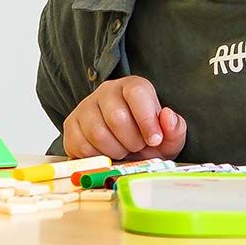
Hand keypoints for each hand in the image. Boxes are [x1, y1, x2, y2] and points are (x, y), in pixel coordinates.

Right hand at [62, 76, 187, 160]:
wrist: (125, 150)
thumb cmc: (147, 139)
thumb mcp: (168, 137)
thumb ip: (174, 128)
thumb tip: (168, 116)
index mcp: (132, 86)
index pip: (137, 94)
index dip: (147, 120)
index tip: (155, 140)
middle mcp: (107, 91)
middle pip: (117, 117)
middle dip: (132, 141)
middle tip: (138, 148)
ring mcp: (85, 107)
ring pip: (98, 133)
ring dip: (115, 151)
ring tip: (123, 150)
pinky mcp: (71, 125)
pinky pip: (81, 146)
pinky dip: (98, 157)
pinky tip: (106, 154)